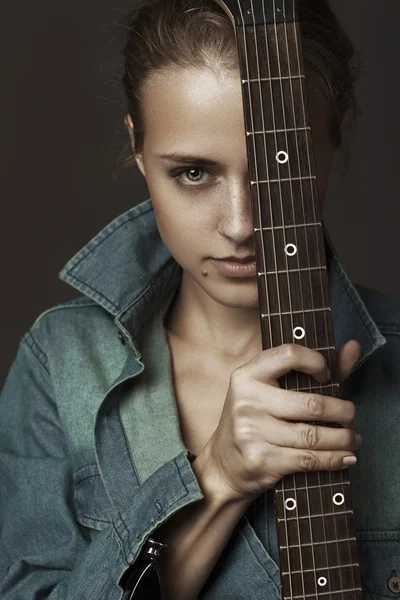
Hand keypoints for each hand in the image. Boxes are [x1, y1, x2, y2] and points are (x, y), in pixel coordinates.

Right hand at [205, 340, 361, 502]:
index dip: (316, 361)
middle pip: (312, 404)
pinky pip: (308, 459)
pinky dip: (333, 459)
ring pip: (313, 435)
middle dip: (343, 412)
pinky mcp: (260, 459)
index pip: (288, 354)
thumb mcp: (270, 391)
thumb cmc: (254, 421)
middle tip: (351, 416)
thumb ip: (312, 369)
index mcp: (247, 375)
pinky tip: (345, 457)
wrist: (223, 465)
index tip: (327, 375)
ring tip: (353, 438)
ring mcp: (251, 431)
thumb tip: (354, 347)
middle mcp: (247, 401)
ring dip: (343, 439)